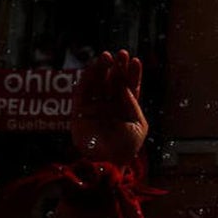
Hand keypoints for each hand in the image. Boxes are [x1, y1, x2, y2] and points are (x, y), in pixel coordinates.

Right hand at [71, 50, 146, 165]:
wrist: (107, 164)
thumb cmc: (126, 148)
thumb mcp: (138, 125)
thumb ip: (132, 105)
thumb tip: (125, 87)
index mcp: (126, 109)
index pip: (130, 87)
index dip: (132, 73)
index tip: (135, 60)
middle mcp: (111, 105)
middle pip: (114, 81)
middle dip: (117, 67)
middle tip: (120, 53)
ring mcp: (95, 107)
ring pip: (98, 83)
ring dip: (102, 69)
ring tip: (106, 56)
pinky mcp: (80, 111)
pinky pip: (83, 92)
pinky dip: (87, 79)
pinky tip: (93, 68)